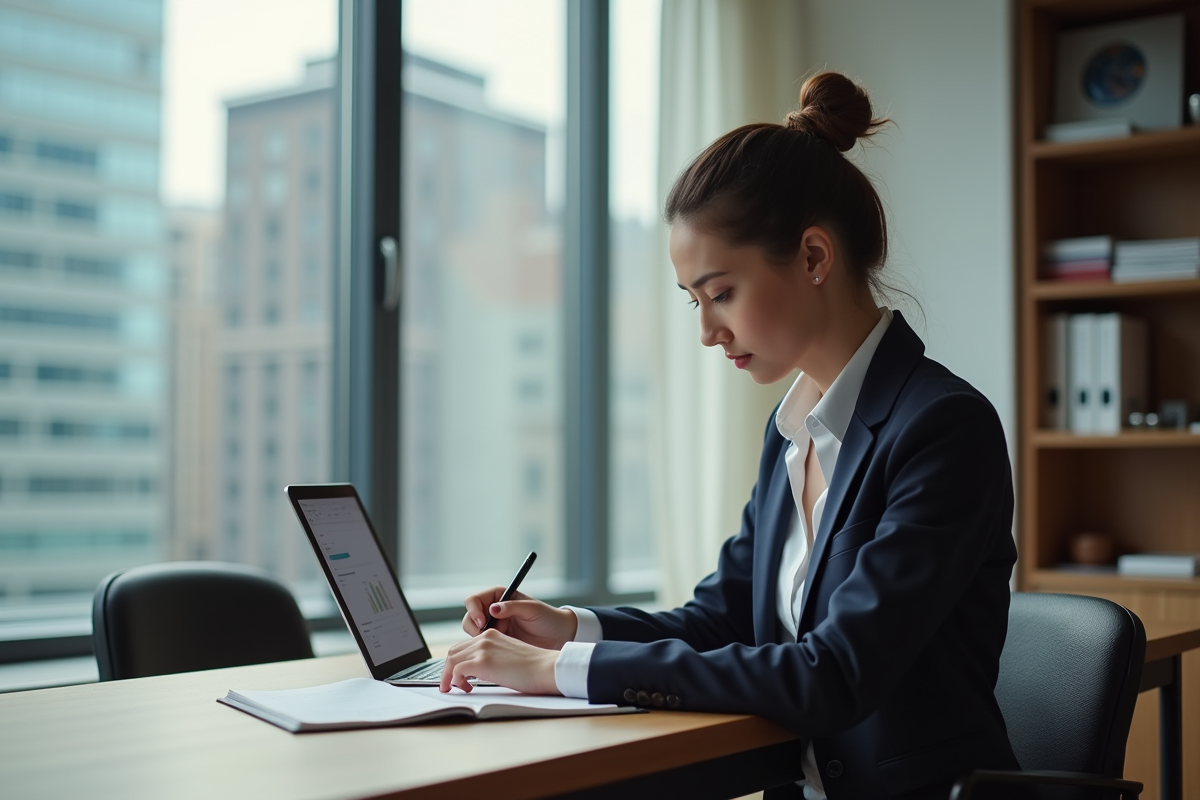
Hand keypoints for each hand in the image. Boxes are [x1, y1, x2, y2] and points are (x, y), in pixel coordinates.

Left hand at [438, 629, 559, 694]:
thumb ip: (493, 659)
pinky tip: (465, 688)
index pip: (464, 646)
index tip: (459, 676)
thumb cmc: (534, 667)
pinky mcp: (482, 662)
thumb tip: (480, 673)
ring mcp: (482, 649)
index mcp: (492, 635)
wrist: (546, 668)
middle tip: (453, 685)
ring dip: (449, 676)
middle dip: (448, 669)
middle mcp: (485, 638)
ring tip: (456, 689)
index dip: (457, 662)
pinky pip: (456, 670)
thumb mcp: (508, 656)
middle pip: (453, 651)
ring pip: (451, 660)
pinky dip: (455, 681)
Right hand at [461, 587, 577, 649]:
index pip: (475, 600)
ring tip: (496, 643)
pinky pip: (481, 644)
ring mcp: (494, 626)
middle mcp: (493, 610)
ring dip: (478, 638)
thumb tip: (493, 608)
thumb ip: (512, 606)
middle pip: (470, 616)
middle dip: (474, 627)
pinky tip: (495, 651)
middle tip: (485, 636)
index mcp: (499, 596)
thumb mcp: (532, 609)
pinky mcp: (496, 641)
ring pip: (473, 631)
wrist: (558, 636)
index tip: (482, 622)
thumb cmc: (548, 618)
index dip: (474, 610)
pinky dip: (483, 648)